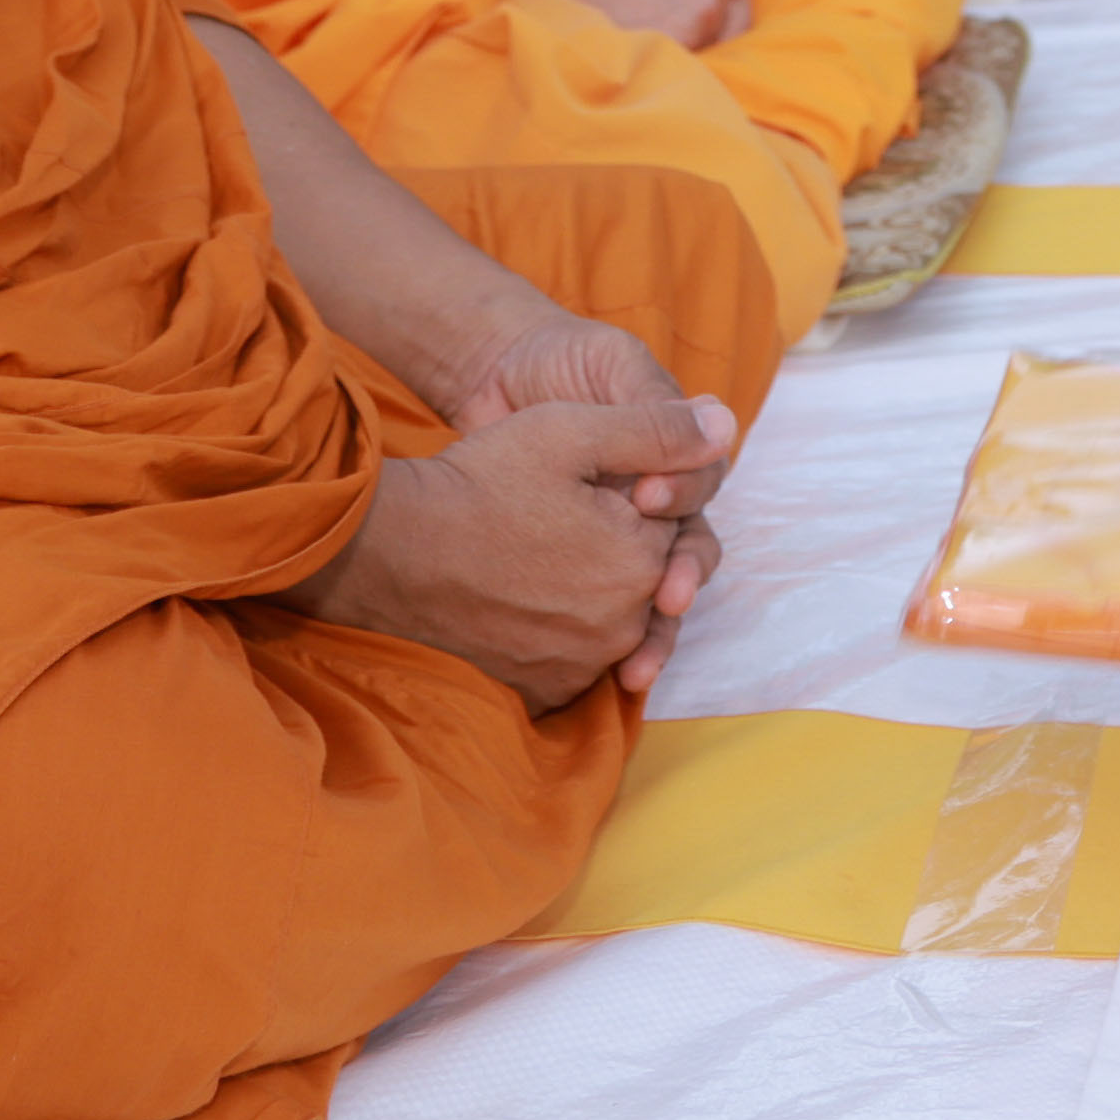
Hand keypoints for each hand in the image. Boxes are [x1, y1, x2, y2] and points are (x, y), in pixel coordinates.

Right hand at [296, 391, 740, 709]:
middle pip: (640, 578)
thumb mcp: (572, 432)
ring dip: (588, 594)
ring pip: (609, 622)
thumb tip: (727, 427)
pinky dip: (560, 637)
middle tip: (544, 522)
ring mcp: (580, 668)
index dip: (622, 497)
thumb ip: (658, 431)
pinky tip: (523, 604)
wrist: (392, 549)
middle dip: (612, 549)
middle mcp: (622, 628)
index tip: (572, 487)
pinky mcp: (540, 693)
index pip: (663, 525)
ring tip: (532, 561)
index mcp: (643, 563)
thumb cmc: (480, 480)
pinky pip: (572, 662)